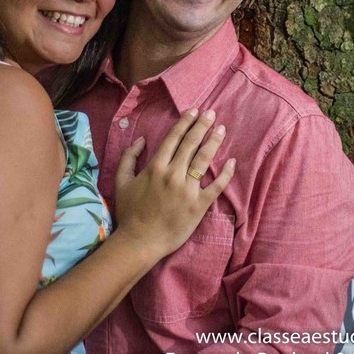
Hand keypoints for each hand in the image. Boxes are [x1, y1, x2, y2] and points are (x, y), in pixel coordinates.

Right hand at [113, 109, 234, 256]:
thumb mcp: (121, 182)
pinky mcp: (199, 205)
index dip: (185, 122)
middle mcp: (173, 174)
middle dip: (202, 125)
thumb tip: (141, 139)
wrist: (140, 242)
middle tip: (211, 113)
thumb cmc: (130, 213)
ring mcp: (188, 190)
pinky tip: (232, 162)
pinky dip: (226, 173)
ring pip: (204, 159)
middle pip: (191, 144)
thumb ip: (129, 158)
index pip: (174, 138)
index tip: (194, 111)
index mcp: (155, 167)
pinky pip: (216, 187)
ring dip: (214, 141)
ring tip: (221, 129)